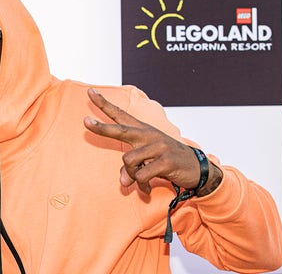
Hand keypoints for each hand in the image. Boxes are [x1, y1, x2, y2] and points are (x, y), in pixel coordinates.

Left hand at [83, 88, 207, 193]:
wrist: (197, 168)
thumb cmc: (165, 161)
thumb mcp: (146, 163)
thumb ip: (129, 169)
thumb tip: (123, 183)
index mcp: (142, 130)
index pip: (120, 114)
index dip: (104, 104)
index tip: (89, 92)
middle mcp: (148, 135)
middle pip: (120, 130)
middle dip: (102, 128)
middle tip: (85, 122)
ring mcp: (158, 146)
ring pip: (129, 162)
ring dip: (131, 176)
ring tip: (140, 182)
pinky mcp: (166, 161)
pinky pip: (142, 176)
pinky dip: (141, 186)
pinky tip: (147, 189)